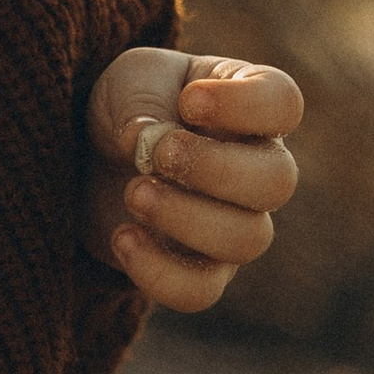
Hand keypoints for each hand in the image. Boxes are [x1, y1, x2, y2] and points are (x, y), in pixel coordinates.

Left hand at [79, 45, 300, 316]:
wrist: (91, 156)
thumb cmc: (128, 107)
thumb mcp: (128, 82)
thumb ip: (141, 101)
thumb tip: (142, 138)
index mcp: (249, 106)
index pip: (282, 102)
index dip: (245, 105)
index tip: (189, 101)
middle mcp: (258, 168)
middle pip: (277, 181)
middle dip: (215, 168)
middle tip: (157, 153)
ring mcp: (235, 224)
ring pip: (247, 240)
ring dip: (185, 217)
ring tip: (133, 192)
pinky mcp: (199, 269)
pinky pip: (200, 291)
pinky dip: (159, 270)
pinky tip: (122, 236)